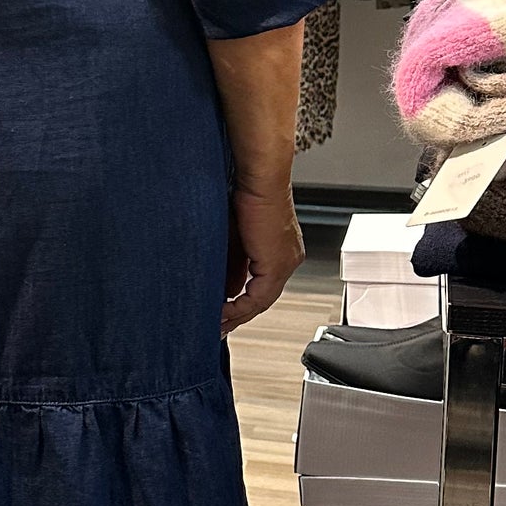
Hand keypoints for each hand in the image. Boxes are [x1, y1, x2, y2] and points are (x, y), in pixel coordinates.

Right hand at [223, 184, 303, 334]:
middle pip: (263, 297)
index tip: (223, 312)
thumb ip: (233, 264)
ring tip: (217, 323)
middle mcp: (289, 258)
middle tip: (219, 326)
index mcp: (281, 249)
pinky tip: (222, 312)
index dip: (242, 301)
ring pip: (262, 300)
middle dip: (239, 314)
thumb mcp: (235, 236)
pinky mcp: (277, 264)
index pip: (263, 284)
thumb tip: (229, 289)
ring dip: (238, 314)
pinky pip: (259, 297)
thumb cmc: (246, 194)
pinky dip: (239, 307)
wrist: (259, 178)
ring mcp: (286, 263)